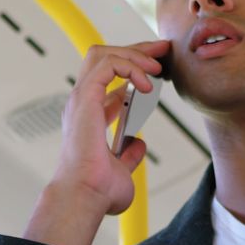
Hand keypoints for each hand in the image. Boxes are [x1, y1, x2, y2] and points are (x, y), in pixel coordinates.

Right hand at [53, 41, 166, 213]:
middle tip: (162, 50)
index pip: (108, 78)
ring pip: (104, 53)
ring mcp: (82, 98)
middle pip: (104, 57)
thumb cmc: (97, 189)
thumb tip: (139, 145)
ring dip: (134, 55)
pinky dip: (130, 67)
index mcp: (88, 116)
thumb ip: (129, 155)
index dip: (133, 68)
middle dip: (136, 49)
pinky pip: (108, 64)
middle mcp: (82, 103)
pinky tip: (146, 84)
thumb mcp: (122, 169)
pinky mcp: (86, 97)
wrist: (85, 195)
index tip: (158, 69)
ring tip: (156, 68)